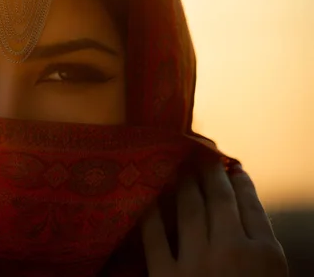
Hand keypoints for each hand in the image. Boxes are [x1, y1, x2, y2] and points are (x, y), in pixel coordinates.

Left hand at [141, 162, 287, 276]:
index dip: (241, 183)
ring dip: (183, 184)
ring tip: (178, 167)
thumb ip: (261, 251)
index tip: (233, 167)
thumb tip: (241, 213)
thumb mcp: (270, 276)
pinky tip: (147, 197)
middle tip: (200, 154)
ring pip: (189, 211)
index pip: (252, 207)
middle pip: (220, 200)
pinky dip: (150, 214)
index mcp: (266, 257)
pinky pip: (154, 237)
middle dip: (210, 173)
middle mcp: (232, 252)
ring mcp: (196, 263)